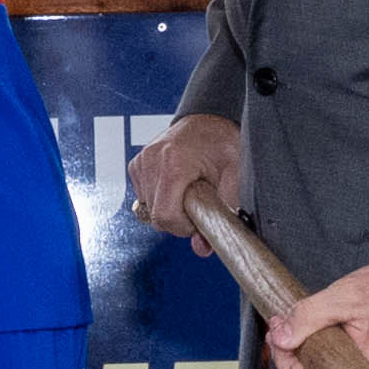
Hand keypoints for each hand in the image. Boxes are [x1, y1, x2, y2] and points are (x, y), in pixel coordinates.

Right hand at [123, 109, 243, 237]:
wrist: (208, 120)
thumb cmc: (221, 144)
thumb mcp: (232, 179)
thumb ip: (219, 215)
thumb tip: (203, 248)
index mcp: (174, 163)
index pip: (165, 217)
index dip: (183, 227)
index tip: (197, 218)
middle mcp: (151, 161)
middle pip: (155, 216)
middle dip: (177, 219)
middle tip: (197, 204)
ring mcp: (141, 162)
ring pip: (148, 209)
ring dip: (168, 208)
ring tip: (187, 189)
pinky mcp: (135, 165)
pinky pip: (143, 197)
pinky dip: (159, 198)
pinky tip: (175, 185)